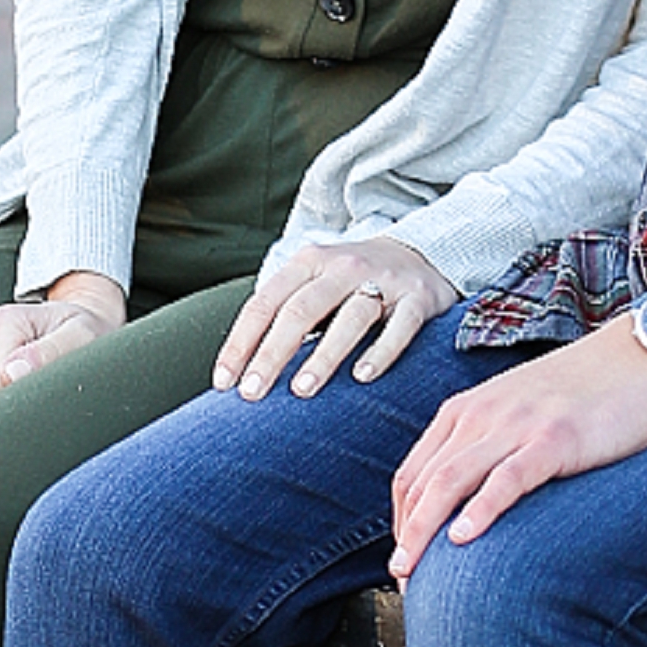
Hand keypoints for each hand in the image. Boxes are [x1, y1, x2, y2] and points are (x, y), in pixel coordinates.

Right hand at [0, 278, 124, 408]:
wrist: (79, 326)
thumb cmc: (85, 332)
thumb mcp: (82, 336)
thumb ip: (51, 352)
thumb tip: (12, 373)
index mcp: (6, 320)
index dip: (20, 398)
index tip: (47, 393)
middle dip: (10, 404)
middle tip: (46, 393)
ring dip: (2, 405)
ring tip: (35, 387)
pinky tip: (19, 391)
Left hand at [215, 236, 458, 401]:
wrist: (421, 254)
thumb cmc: (354, 282)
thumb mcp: (315, 283)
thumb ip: (285, 313)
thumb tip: (242, 368)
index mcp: (309, 262)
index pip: (265, 302)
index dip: (241, 342)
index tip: (225, 381)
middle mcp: (343, 267)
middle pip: (301, 310)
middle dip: (273, 354)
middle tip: (253, 392)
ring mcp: (384, 281)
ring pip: (350, 318)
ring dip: (323, 356)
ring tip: (302, 390)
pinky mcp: (418, 299)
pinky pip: (399, 327)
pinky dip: (380, 352)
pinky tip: (362, 377)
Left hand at [387, 319, 646, 579]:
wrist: (641, 356)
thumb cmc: (583, 392)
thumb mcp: (516, 411)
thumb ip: (486, 446)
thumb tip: (463, 504)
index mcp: (466, 410)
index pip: (412, 473)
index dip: (401, 522)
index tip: (403, 559)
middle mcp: (482, 414)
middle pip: (422, 482)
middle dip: (406, 535)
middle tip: (400, 578)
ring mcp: (518, 424)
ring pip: (450, 481)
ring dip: (424, 531)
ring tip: (413, 571)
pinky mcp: (556, 437)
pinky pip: (507, 477)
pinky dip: (480, 509)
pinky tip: (464, 538)